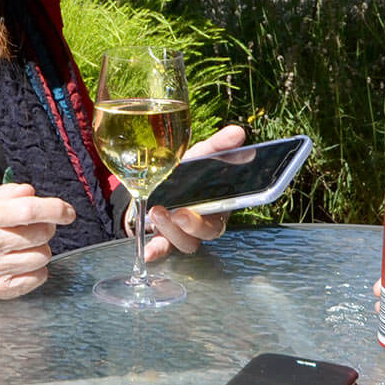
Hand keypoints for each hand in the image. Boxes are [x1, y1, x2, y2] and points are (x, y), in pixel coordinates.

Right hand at [0, 184, 74, 314]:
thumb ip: (13, 191)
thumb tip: (31, 193)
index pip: (28, 210)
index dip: (54, 209)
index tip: (68, 212)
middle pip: (40, 234)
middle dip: (48, 228)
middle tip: (36, 228)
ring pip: (42, 257)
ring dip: (42, 249)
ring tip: (26, 247)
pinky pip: (38, 278)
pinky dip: (38, 270)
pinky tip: (23, 263)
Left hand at [142, 123, 246, 261]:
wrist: (160, 179)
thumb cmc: (188, 170)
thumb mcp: (201, 155)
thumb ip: (219, 145)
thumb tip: (238, 133)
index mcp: (217, 207)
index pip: (220, 218)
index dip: (215, 218)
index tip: (208, 207)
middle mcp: (203, 224)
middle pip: (205, 234)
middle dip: (192, 226)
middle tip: (179, 213)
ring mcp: (183, 233)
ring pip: (184, 243)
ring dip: (171, 231)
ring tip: (156, 212)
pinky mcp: (164, 238)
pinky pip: (162, 249)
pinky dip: (155, 252)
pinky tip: (147, 252)